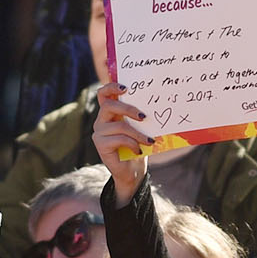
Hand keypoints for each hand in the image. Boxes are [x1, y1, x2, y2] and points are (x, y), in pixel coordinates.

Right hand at [93, 83, 151, 202]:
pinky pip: (118, 139)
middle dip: (128, 109)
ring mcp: (99, 132)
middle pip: (109, 106)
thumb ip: (140, 117)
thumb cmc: (138, 146)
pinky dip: (132, 144)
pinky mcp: (100, 145)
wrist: (133, 170)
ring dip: (137, 133)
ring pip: (118, 125)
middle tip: (143, 116)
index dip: (111, 87)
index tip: (126, 87)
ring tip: (149, 141)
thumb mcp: (141, 129)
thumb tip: (157, 104)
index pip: (104, 94)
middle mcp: (101, 120)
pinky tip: (139, 150)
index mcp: (110, 112)